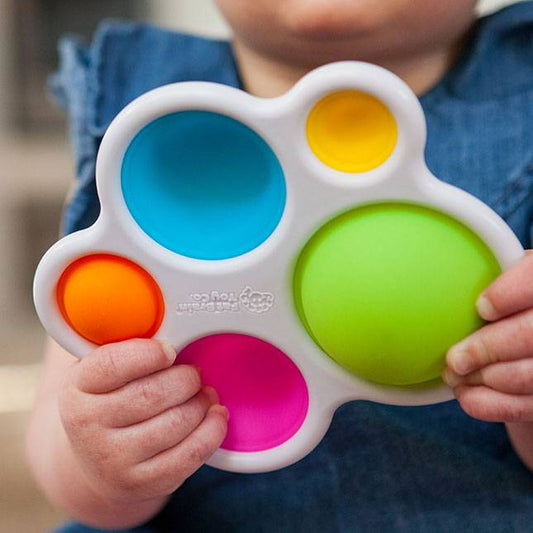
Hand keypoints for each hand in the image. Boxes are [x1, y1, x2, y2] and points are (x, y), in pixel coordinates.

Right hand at [58, 339, 227, 503]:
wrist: (95, 460)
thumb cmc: (109, 401)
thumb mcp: (103, 371)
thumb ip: (125, 345)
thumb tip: (169, 316)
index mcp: (77, 389)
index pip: (113, 364)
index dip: (150, 354)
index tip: (169, 350)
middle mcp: (87, 427)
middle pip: (153, 394)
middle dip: (186, 379)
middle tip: (194, 374)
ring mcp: (112, 460)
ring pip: (176, 423)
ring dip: (202, 403)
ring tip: (205, 394)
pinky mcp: (140, 484)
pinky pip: (189, 456)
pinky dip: (212, 431)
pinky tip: (216, 416)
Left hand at [442, 251, 532, 422]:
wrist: (525, 336)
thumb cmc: (508, 299)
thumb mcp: (501, 275)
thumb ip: (484, 276)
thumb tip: (431, 276)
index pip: (532, 282)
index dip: (508, 296)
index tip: (481, 307)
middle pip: (529, 336)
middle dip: (485, 349)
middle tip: (454, 358)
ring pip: (526, 376)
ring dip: (481, 378)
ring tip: (454, 373)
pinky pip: (523, 407)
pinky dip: (487, 403)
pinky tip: (465, 392)